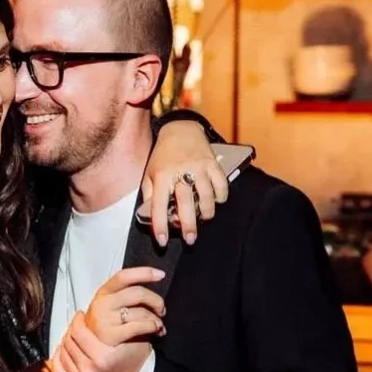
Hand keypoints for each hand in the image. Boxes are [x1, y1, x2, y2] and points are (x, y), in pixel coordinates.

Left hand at [51, 312, 152, 371]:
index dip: (77, 320)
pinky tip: (64, 351)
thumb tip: (94, 311)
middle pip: (68, 342)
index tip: (81, 316)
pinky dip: (59, 360)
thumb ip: (114, 324)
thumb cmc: (138, 363)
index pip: (78, 332)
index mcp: (103, 359)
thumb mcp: (131, 338)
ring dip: (65, 343)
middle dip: (71, 329)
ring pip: (62, 355)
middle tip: (78, 325)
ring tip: (73, 337)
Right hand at [84, 267, 165, 346]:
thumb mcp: (115, 307)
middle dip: (155, 300)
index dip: (144, 273)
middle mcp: (102, 304)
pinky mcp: (110, 335)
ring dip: (155, 318)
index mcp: (104, 293)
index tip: (160, 275)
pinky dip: (152, 327)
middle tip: (161, 308)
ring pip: (141, 311)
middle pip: (137, 293)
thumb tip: (152, 290)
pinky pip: (139, 326)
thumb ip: (129, 295)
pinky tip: (154, 329)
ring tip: (157, 324)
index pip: (124, 276)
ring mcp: (105, 319)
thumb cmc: (110, 328)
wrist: (96, 353)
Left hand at [142, 119, 228, 246]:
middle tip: (190, 240)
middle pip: (186, 203)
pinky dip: (221, 196)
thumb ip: (150, 195)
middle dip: (188, 225)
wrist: (180, 129)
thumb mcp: (150, 173)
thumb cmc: (163, 156)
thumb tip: (152, 217)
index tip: (162, 242)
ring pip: (207, 196)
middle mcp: (180, 172)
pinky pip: (221, 185)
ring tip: (204, 219)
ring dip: (207, 212)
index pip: (158, 205)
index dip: (160, 226)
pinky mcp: (212, 163)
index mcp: (161, 176)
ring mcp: (198, 167)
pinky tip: (216, 201)